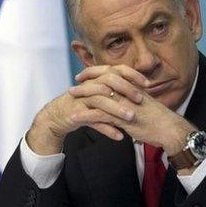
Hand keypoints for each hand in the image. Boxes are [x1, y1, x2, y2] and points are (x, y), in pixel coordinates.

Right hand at [27, 65, 148, 154]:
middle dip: (126, 89)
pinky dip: (106, 129)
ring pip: (101, 101)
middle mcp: (89, 86)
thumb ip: (116, 93)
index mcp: (97, 79)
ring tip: (131, 118)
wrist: (58, 116)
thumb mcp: (99, 96)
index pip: (116, 70)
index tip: (147, 84)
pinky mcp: (76, 114)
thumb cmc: (83, 105)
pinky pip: (93, 121)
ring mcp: (81, 100)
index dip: (132, 75)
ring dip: (117, 109)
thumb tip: (140, 93)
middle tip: (140, 99)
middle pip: (108, 82)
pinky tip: (119, 136)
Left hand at [70, 78, 195, 155]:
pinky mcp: (122, 119)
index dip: (95, 71)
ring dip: (82, 96)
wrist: (170, 130)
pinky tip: (75, 117)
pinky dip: (85, 115)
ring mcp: (125, 104)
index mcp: (133, 86)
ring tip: (69, 97)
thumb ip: (131, 98)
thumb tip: (120, 97)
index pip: (111, 72)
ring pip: (99, 96)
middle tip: (73, 85)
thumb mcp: (143, 103)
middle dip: (86, 81)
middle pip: (102, 80)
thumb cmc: (158, 119)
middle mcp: (128, 92)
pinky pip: (100, 115)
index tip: (84, 74)